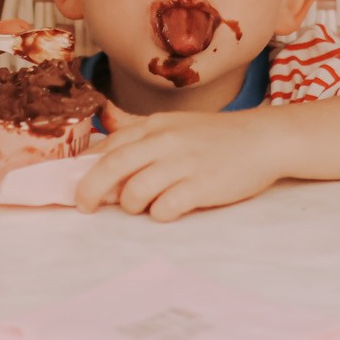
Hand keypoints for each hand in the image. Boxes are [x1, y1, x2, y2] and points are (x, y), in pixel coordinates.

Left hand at [73, 104, 280, 221]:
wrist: (263, 139)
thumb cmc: (216, 138)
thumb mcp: (176, 127)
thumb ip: (143, 141)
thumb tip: (103, 163)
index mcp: (155, 125)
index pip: (109, 146)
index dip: (87, 169)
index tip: (76, 185)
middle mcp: (165, 140)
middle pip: (112, 167)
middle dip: (90, 191)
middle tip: (83, 207)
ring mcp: (184, 163)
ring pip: (135, 190)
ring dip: (130, 204)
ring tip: (140, 207)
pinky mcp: (202, 185)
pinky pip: (165, 207)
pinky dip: (158, 214)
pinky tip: (167, 210)